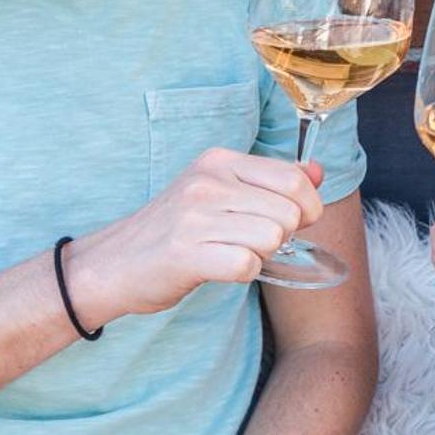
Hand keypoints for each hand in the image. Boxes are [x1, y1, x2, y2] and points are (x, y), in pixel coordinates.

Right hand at [67, 149, 325, 324]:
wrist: (116, 262)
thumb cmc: (176, 228)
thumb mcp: (221, 190)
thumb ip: (273, 180)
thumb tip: (318, 172)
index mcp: (219, 161)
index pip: (294, 179)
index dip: (307, 208)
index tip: (291, 222)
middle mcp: (207, 182)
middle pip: (288, 213)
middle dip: (282, 236)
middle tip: (252, 242)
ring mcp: (194, 217)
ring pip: (271, 238)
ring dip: (261, 255)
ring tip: (232, 252)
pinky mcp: (186, 253)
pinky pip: (246, 265)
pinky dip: (242, 273)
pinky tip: (221, 268)